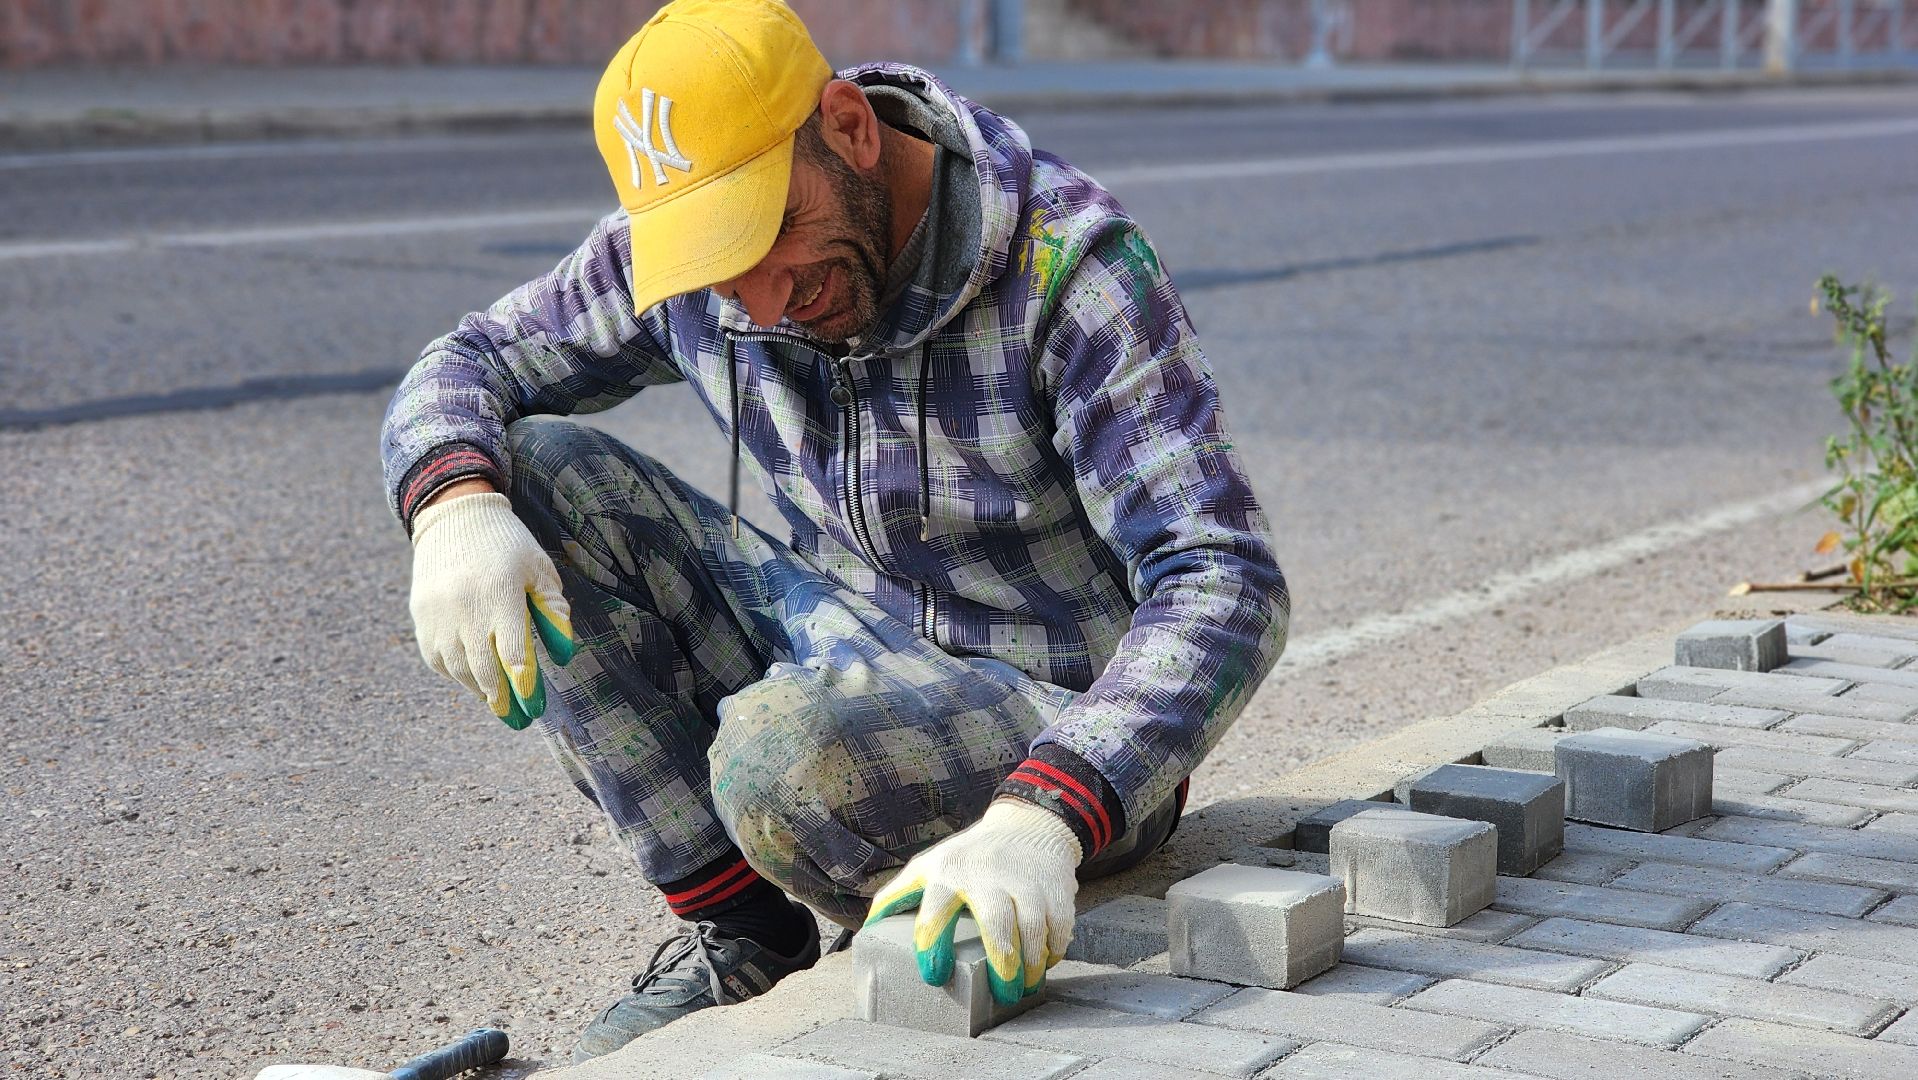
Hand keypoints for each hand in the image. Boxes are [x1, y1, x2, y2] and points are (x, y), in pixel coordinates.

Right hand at [409, 491, 576, 728]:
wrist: (454, 518)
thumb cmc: (509, 547)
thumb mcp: (539, 570)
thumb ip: (553, 611)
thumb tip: (563, 655)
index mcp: (499, 592)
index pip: (512, 651)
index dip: (524, 684)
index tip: (535, 705)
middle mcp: (464, 607)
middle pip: (483, 668)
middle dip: (503, 698)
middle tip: (518, 719)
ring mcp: (438, 614)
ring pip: (458, 668)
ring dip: (479, 689)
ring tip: (498, 701)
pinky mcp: (421, 617)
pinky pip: (438, 658)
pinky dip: (455, 673)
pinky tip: (472, 678)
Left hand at [864, 798, 1080, 1005]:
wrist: (1026, 825)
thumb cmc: (967, 857)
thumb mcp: (928, 865)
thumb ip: (897, 896)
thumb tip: (868, 931)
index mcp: (947, 875)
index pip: (934, 914)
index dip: (931, 948)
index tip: (934, 976)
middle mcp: (987, 878)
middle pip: (997, 926)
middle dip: (1002, 965)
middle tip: (1003, 994)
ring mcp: (1024, 882)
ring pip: (1032, 930)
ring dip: (1032, 966)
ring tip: (1025, 987)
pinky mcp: (1054, 887)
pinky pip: (1059, 926)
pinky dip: (1054, 950)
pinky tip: (1046, 963)